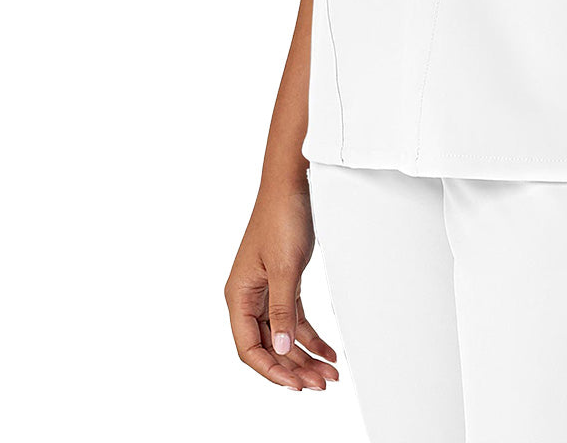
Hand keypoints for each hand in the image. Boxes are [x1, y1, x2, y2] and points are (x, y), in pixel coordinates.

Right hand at [224, 175, 339, 390]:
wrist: (292, 183)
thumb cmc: (281, 216)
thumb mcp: (285, 267)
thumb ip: (283, 310)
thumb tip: (283, 349)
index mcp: (238, 295)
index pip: (249, 348)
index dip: (272, 370)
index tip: (297, 384)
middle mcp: (248, 297)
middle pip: (269, 345)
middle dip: (294, 367)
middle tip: (320, 383)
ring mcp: (266, 290)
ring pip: (283, 335)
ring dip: (305, 355)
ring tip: (328, 373)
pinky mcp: (284, 282)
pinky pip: (294, 318)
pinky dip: (310, 335)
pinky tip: (327, 350)